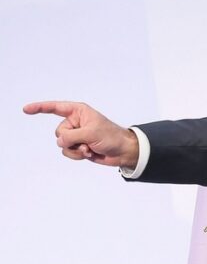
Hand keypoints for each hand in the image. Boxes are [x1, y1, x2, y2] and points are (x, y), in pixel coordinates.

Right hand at [23, 101, 139, 167]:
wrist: (123, 152)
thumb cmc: (112, 137)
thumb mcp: (91, 133)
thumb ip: (71, 136)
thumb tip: (60, 142)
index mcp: (78, 111)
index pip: (55, 108)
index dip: (40, 108)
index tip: (26, 110)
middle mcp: (75, 122)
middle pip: (59, 132)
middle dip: (71, 139)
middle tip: (87, 141)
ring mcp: (76, 135)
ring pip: (62, 144)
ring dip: (75, 149)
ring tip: (90, 148)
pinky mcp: (78, 146)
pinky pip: (67, 152)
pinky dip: (77, 155)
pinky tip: (90, 153)